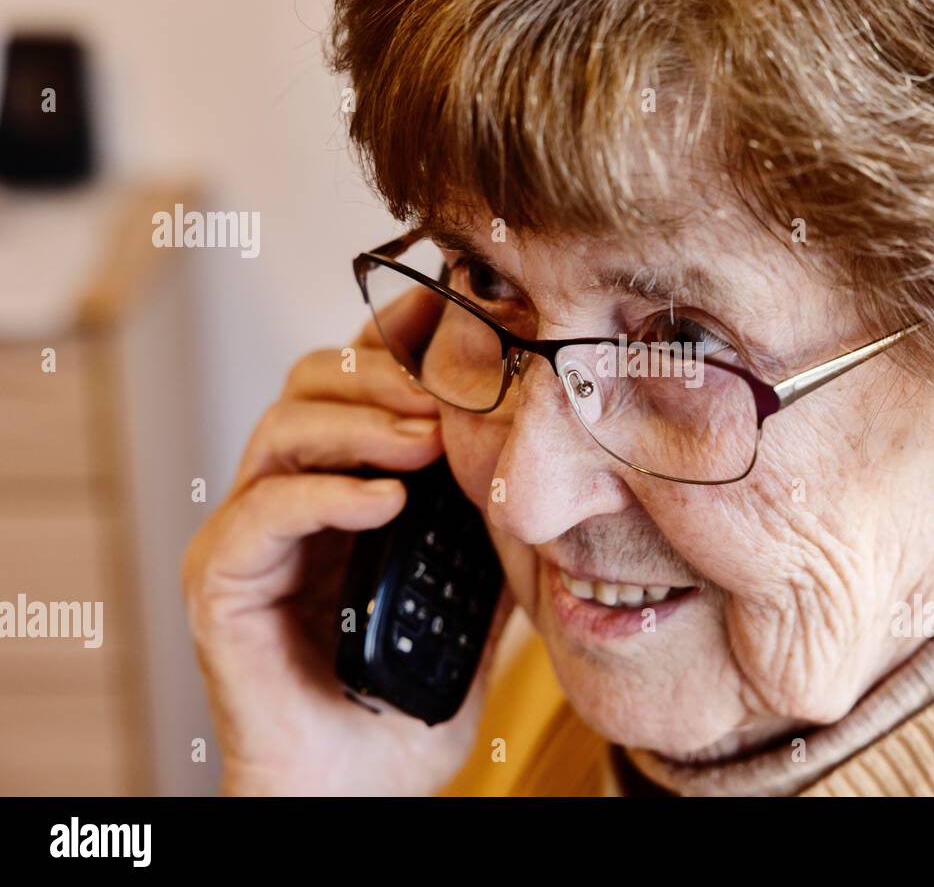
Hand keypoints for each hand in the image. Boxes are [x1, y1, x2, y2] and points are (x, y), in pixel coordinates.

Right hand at [182, 308, 514, 794]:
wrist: (360, 786)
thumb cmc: (407, 696)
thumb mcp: (470, 597)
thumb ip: (490, 533)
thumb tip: (546, 473)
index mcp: (341, 488)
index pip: (358, 385)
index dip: (396, 339)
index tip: (453, 312)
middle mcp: (287, 498)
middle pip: (311, 385)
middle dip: (383, 374)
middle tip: (448, 392)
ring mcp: (250, 538)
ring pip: (283, 431)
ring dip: (361, 425)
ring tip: (427, 443)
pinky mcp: (221, 583)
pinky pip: (262, 513)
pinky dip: (325, 494)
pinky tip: (386, 501)